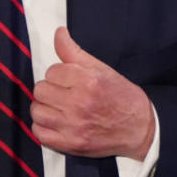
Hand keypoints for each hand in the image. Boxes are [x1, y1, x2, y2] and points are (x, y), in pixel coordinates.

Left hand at [31, 27, 154, 159]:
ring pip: (37, 110)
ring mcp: (74, 126)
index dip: (58, 75)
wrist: (139, 128)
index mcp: (87, 81)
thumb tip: (59, 32)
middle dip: (50, 90)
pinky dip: (43, 128)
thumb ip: (74, 51)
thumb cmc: (120, 96)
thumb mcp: (100, 68)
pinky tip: (55, 123)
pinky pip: (40, 133)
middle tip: (63, 94)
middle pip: (40, 90)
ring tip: (58, 108)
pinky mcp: (71, 144)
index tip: (68, 80)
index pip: (51, 71)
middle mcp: (79, 103)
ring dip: (45, 108)